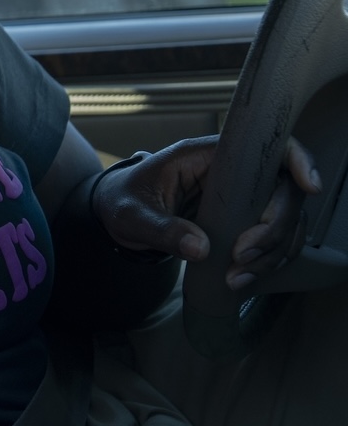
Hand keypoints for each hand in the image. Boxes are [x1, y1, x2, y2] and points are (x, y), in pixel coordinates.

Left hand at [92, 136, 319, 289]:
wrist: (116, 214)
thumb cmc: (123, 201)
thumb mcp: (131, 214)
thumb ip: (161, 229)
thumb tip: (200, 248)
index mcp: (206, 155)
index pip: (267, 146)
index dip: (297, 160)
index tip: (309, 186)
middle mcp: (233, 173)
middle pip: (284, 192)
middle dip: (273, 229)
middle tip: (241, 257)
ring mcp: (242, 198)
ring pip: (284, 222)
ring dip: (271, 253)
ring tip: (236, 276)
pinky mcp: (242, 223)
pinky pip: (272, 242)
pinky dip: (266, 263)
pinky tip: (241, 280)